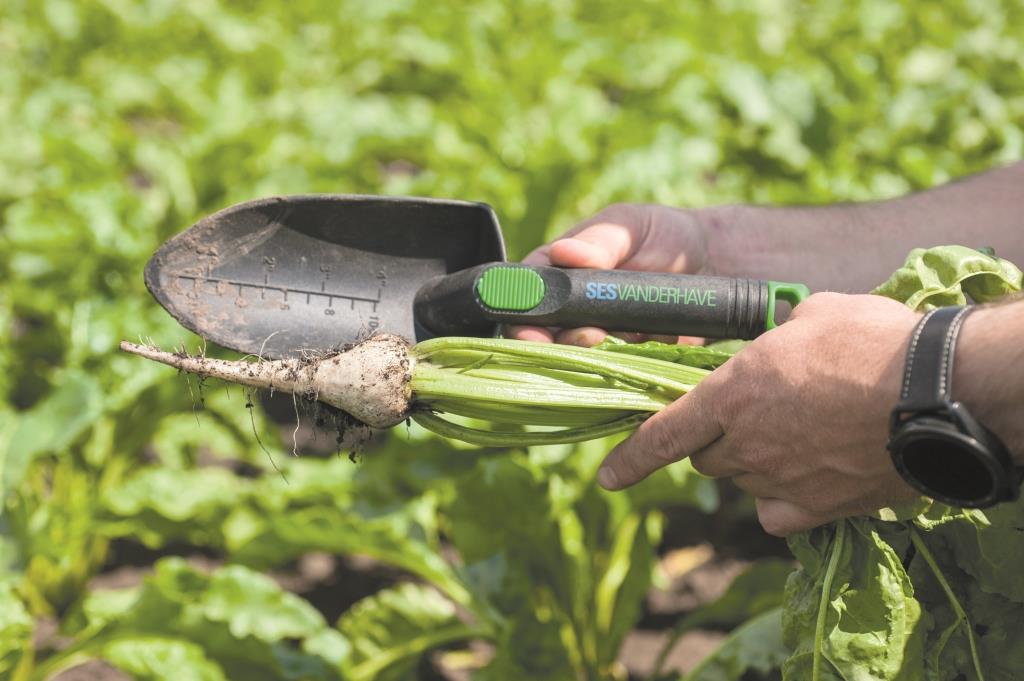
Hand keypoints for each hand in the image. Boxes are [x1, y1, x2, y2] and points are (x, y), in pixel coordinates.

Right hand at [509, 203, 713, 345]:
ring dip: (601, 355)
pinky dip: (634, 362)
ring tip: (632, 337)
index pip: (525, 298)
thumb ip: (600, 241)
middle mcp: (572, 308)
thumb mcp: (630, 226)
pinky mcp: (628, 356)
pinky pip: (619, 370)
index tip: (533, 334)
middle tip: (593, 337)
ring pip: (583, 358)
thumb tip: (564, 254)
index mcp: (559, 270)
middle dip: (563, 345)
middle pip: (548, 337)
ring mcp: (600, 334)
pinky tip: (660, 338)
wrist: (713, 260)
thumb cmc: (663, 233)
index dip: (522, 319)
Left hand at [596, 293, 921, 535]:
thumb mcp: (813, 315)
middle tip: (748, 419)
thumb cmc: (872, 340)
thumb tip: (784, 332)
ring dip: (752, 464)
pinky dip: (781, 501)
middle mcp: (746, 442)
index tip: (607, 477)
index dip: (630, 458)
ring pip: (743, 482)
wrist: (936, 391)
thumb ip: (779, 333)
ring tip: (795, 436)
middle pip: (705, 458)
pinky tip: (803, 482)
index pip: (662, 434)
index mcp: (731, 393)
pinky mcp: (819, 506)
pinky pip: (779, 513)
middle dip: (713, 441)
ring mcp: (780, 478)